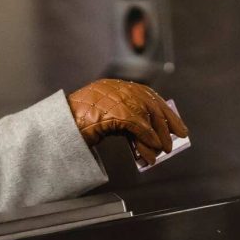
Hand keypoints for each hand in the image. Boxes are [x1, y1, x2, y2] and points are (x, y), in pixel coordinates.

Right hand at [68, 79, 189, 165]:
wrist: (61, 126)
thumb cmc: (79, 124)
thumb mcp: (108, 120)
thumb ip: (128, 123)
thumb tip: (150, 139)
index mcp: (117, 87)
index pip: (149, 96)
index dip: (165, 111)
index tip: (176, 125)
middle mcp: (119, 89)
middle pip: (152, 104)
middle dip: (167, 123)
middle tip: (178, 137)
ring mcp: (116, 99)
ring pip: (148, 116)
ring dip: (158, 136)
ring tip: (163, 151)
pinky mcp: (115, 112)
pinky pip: (139, 126)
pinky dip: (147, 140)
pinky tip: (151, 152)